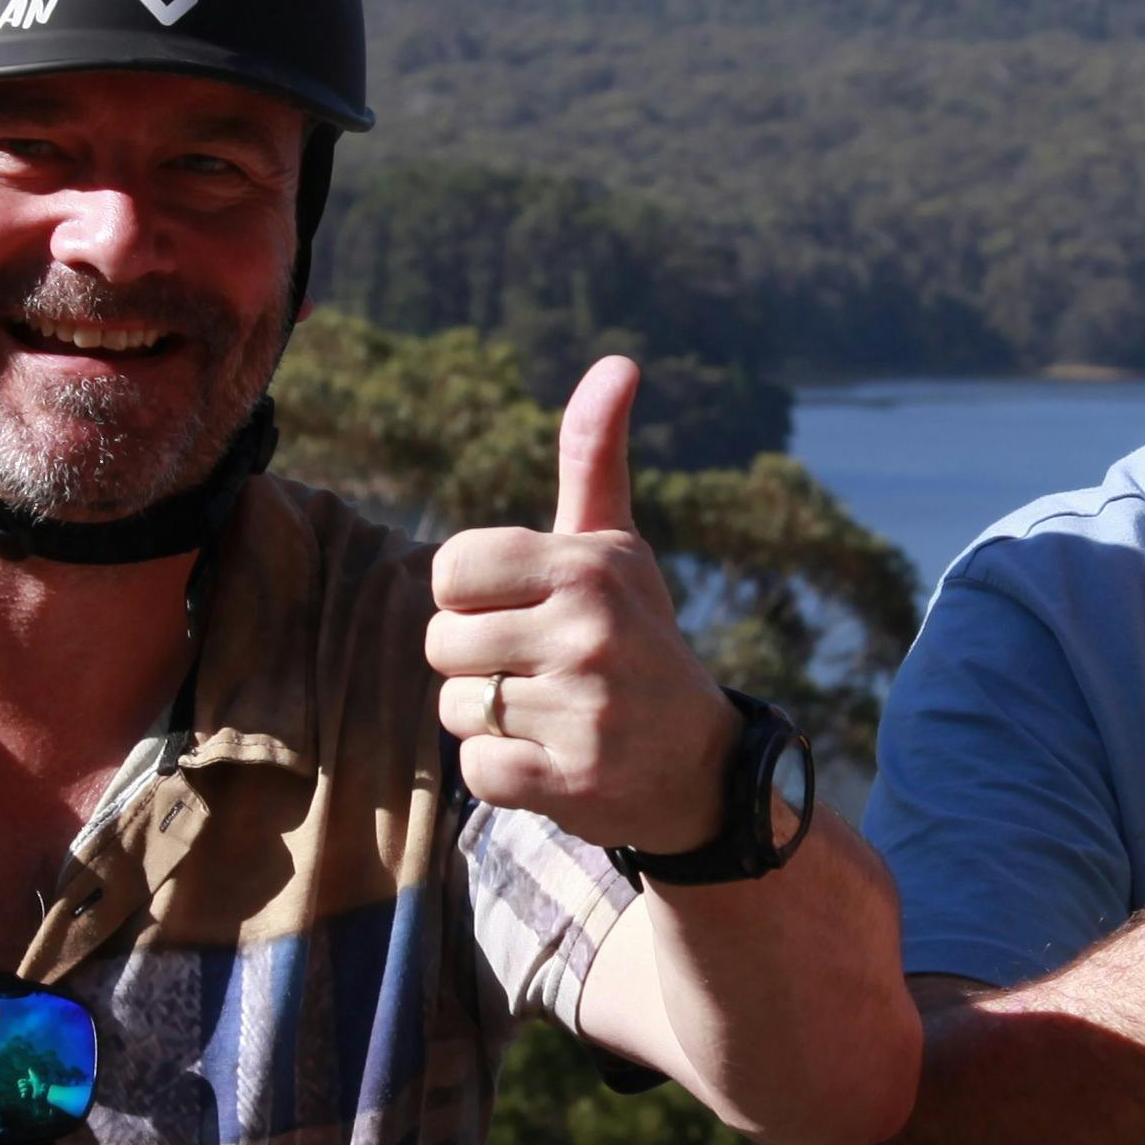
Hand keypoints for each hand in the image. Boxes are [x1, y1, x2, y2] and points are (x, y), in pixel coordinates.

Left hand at [427, 356, 741, 853]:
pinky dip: (505, 773)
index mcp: (587, 566)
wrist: (702, 767)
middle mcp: (590, 631)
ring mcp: (584, 710)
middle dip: (476, 662)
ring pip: (455, 707)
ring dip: (489, 720)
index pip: (450, 568)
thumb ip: (593, 458)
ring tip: (551, 715)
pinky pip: (477, 769)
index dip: (472, 597)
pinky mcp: (572, 782)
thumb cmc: (638, 642)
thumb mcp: (616, 549)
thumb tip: (617, 362)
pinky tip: (554, 760)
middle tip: (541, 672)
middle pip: (442, 641)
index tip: (523, 613)